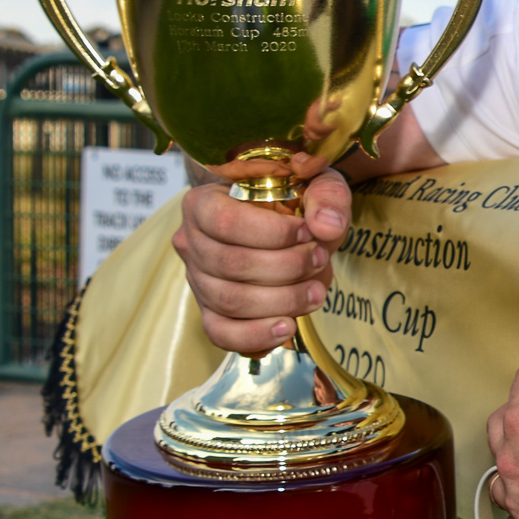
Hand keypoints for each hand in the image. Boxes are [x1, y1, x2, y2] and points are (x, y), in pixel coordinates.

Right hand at [171, 158, 351, 353]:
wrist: (291, 224)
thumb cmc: (294, 198)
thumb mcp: (316, 183)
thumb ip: (327, 196)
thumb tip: (326, 226)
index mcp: (204, 202)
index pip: (227, 222)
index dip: (272, 233)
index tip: (308, 233)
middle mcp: (191, 241)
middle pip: (230, 265)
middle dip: (286, 268)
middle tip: (320, 260)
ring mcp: (198, 279)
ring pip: (230, 301)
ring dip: (281, 301)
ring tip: (316, 291)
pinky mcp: (210, 311)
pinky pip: (221, 333)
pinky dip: (256, 335)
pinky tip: (288, 327)